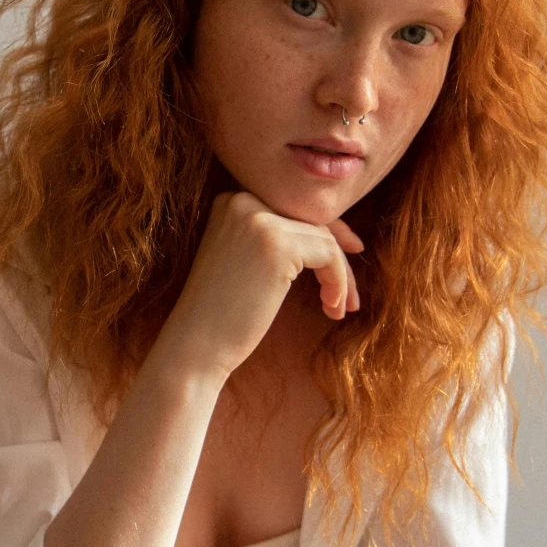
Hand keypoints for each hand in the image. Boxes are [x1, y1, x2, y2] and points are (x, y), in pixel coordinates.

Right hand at [151, 191, 364, 383]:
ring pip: (325, 238)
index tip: (352, 252)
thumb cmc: (222, 314)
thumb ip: (276, 237)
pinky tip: (332, 308)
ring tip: (338, 307)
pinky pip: (329, 255)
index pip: (293, 207)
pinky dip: (339, 282)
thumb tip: (336, 231)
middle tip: (352, 295)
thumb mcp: (247, 261)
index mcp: (230, 201)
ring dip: (341, 276)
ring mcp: (258, 219)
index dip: (326, 231)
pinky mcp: (277, 244)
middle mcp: (241, 200)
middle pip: (312, 220)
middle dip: (338, 255)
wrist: (194, 346)